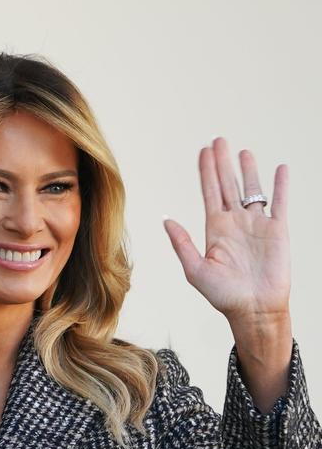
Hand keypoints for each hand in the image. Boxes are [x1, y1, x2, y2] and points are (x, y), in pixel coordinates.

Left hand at [164, 138, 292, 409]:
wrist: (254, 309)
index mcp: (215, 229)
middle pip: (229, 185)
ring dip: (248, 170)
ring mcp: (257, 225)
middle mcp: (235, 223)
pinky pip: (280, 203)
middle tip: (219, 140)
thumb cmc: (223, 295)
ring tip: (243, 151)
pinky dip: (281, 186)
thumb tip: (166, 219)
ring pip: (253, 190)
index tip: (203, 151)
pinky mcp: (278, 231)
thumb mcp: (195, 269)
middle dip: (223, 163)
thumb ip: (182, 243)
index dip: (206, 172)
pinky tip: (280, 168)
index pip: (209, 193)